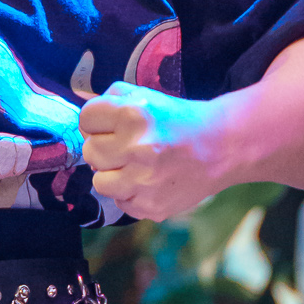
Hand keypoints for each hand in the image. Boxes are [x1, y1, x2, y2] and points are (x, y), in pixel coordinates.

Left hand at [79, 84, 232, 219]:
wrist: (221, 147)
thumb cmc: (178, 120)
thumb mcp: (146, 97)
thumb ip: (110, 99)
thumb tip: (82, 114)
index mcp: (133, 115)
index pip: (86, 119)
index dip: (96, 121)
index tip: (110, 125)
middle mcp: (137, 148)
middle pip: (90, 152)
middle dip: (104, 148)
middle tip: (126, 146)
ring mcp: (144, 181)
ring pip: (99, 182)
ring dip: (113, 174)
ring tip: (135, 166)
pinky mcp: (151, 206)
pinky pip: (120, 202)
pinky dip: (130, 193)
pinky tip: (149, 181)